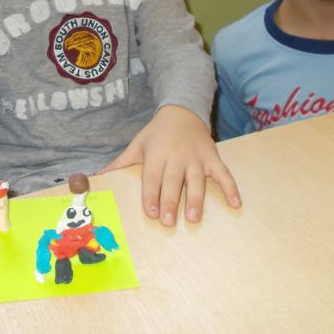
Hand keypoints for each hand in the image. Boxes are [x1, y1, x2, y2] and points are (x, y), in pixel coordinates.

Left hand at [98, 105, 240, 225]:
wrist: (182, 111)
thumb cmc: (156, 134)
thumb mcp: (137, 145)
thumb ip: (120, 163)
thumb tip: (97, 177)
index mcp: (156, 154)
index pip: (152, 177)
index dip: (151, 194)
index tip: (151, 212)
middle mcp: (176, 156)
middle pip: (172, 181)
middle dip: (171, 201)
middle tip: (169, 222)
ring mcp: (197, 158)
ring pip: (196, 180)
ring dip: (196, 199)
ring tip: (193, 218)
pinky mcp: (213, 157)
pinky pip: (224, 173)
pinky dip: (231, 187)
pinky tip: (236, 204)